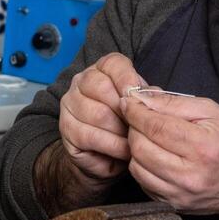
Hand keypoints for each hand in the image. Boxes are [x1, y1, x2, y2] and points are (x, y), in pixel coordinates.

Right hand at [58, 52, 146, 185]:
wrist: (107, 155)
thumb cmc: (127, 125)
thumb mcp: (140, 107)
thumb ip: (146, 98)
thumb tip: (152, 96)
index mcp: (102, 70)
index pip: (112, 64)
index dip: (126, 78)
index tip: (136, 94)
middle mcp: (81, 81)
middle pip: (101, 87)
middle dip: (125, 110)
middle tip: (138, 124)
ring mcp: (70, 103)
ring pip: (98, 114)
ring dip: (121, 130)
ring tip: (134, 140)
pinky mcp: (66, 127)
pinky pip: (91, 135)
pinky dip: (113, 145)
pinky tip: (124, 151)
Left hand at [120, 90, 218, 215]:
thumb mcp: (211, 112)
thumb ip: (173, 103)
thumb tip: (139, 98)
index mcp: (202, 147)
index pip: (155, 126)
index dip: (135, 111)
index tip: (128, 101)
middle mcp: (189, 175)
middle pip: (140, 148)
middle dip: (133, 128)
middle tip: (139, 118)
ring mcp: (180, 195)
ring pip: (136, 168)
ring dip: (135, 148)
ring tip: (147, 137)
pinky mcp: (173, 206)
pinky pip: (143, 183)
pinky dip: (142, 167)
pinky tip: (155, 156)